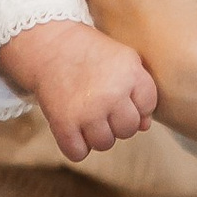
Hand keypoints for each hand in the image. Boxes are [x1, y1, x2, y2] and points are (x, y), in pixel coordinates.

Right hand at [0, 20, 158, 161]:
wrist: (48, 43)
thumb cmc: (89, 52)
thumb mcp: (122, 59)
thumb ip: (140, 89)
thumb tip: (145, 126)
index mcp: (131, 73)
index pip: (147, 107)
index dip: (135, 104)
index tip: (120, 94)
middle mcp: (113, 93)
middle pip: (128, 130)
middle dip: (116, 122)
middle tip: (100, 105)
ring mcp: (88, 111)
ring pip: (104, 144)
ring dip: (95, 134)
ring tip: (85, 113)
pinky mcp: (64, 124)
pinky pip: (79, 153)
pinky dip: (74, 145)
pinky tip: (71, 125)